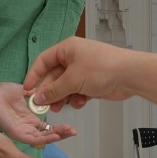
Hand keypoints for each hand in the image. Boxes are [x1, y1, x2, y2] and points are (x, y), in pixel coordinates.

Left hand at [0, 81, 77, 145]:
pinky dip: (45, 138)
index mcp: (30, 119)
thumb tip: (46, 91)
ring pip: (42, 139)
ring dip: (56, 136)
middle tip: (74, 131)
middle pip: (48, 135)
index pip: (48, 128)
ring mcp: (22, 132)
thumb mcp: (24, 91)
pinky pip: (33, 139)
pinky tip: (55, 135)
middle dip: (62, 134)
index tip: (71, 126)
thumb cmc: (3, 93)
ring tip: (68, 133)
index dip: (59, 128)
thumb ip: (35, 93)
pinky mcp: (17, 134)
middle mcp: (28, 128)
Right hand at [23, 38, 142, 111]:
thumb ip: (54, 90)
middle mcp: (73, 58)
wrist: (129, 75)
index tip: (27, 90)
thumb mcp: (72, 79)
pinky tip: (79, 102)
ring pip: (65, 86)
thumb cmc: (101, 68)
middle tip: (42, 106)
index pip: (43, 61)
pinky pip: (77, 91)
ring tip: (57, 108)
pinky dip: (76, 98)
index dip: (33, 75)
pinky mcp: (92, 82)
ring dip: (61, 97)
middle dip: (49, 91)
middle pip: (53, 76)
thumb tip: (39, 98)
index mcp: (67, 49)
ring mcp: (83, 70)